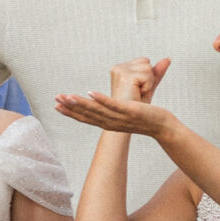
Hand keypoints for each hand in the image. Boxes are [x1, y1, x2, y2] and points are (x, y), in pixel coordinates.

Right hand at [54, 89, 175, 140]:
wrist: (164, 127)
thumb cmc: (146, 118)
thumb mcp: (126, 112)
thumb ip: (114, 105)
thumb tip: (105, 100)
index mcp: (109, 123)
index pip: (86, 118)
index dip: (71, 112)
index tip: (56, 106)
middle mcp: (112, 122)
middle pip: (87, 115)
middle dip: (70, 108)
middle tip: (55, 100)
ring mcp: (120, 117)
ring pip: (97, 110)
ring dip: (81, 103)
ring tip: (67, 96)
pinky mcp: (130, 111)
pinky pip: (114, 105)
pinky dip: (102, 99)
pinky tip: (91, 92)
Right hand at [109, 56, 170, 102]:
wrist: (129, 121)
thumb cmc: (136, 107)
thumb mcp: (147, 87)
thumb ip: (156, 72)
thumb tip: (168, 59)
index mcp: (119, 68)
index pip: (144, 61)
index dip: (146, 77)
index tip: (137, 90)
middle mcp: (117, 68)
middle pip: (146, 62)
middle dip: (147, 78)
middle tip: (137, 93)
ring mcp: (120, 71)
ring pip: (148, 68)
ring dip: (147, 83)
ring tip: (137, 94)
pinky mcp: (125, 77)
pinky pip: (148, 75)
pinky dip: (147, 87)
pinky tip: (137, 94)